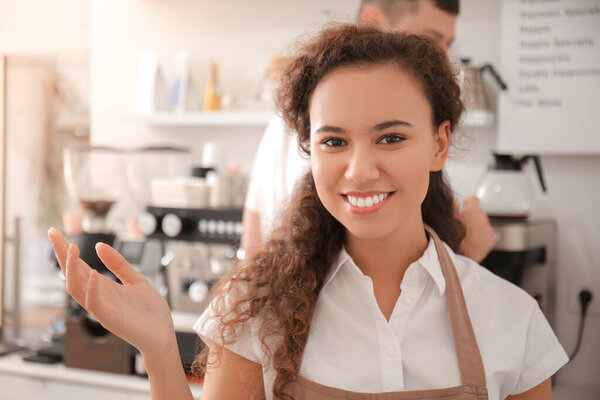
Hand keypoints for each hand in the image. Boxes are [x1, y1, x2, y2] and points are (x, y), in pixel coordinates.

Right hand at [48, 228, 176, 358]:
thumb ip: (118, 264)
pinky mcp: (111, 320)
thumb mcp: (136, 279)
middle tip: (54, 234)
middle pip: (72, 274)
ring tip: (72, 249)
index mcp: (103, 287)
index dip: (67, 250)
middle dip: (62, 254)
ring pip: (77, 289)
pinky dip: (92, 289)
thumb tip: (100, 246)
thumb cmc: (149, 312)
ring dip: (72, 269)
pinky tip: (93, 274)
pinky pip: (95, 304)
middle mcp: (98, 297)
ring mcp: (102, 309)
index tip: (56, 232)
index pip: (79, 266)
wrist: (163, 336)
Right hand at [457, 196, 496, 262]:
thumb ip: (453, 207)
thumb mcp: (449, 219)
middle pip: (479, 213)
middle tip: (463, 224)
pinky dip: (482, 237)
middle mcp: (483, 218)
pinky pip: (488, 235)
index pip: (474, 199)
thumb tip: (455, 200)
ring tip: (467, 235)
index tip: (465, 206)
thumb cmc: (452, 238)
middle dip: (472, 217)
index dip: (468, 202)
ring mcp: (488, 230)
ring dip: (477, 227)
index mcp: (473, 211)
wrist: (459, 255)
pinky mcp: (491, 240)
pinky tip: (473, 241)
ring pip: (483, 224)